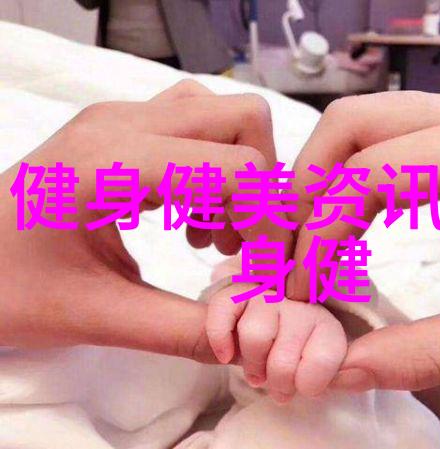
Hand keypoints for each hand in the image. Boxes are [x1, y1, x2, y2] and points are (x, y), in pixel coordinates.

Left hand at [0, 80, 291, 360]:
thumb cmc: (8, 286)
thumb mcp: (98, 317)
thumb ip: (182, 330)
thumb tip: (250, 336)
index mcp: (113, 163)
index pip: (238, 168)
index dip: (269, 221)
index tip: (262, 271)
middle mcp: (122, 122)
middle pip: (244, 120)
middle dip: (262, 189)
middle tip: (241, 245)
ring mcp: (120, 119)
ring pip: (222, 118)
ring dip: (238, 177)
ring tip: (212, 236)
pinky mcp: (121, 129)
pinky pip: (196, 129)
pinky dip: (214, 173)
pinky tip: (190, 222)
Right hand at [206, 258, 346, 401]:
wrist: (258, 341)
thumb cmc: (291, 362)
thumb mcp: (318, 375)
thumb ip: (342, 374)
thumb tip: (359, 371)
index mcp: (327, 326)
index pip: (323, 360)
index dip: (305, 385)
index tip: (300, 385)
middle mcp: (301, 304)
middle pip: (283, 360)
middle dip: (275, 382)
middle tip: (276, 382)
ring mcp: (269, 294)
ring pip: (255, 336)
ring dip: (251, 364)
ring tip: (256, 370)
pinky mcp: (237, 291)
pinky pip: (224, 312)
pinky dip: (220, 339)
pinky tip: (226, 354)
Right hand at [286, 90, 439, 389]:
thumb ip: (429, 355)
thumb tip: (338, 368)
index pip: (373, 171)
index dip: (320, 229)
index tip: (301, 287)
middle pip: (353, 123)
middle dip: (306, 189)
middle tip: (291, 256)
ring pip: (362, 122)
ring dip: (322, 180)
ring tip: (310, 244)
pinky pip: (385, 137)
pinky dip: (350, 178)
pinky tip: (348, 228)